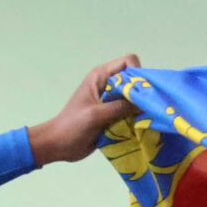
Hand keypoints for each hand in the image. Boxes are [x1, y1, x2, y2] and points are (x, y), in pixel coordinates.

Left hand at [27, 54, 141, 165]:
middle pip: (134, 79)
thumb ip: (119, 108)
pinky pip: (131, 112)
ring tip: (145, 121)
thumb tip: (144, 104)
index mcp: (101, 76)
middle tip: (147, 109)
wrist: (59, 144)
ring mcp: (111, 100)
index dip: (138, 73)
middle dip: (143, 92)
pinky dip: (136, 118)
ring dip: (141, 107)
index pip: (128, 62)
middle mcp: (108, 84)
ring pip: (134, 97)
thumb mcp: (96, 115)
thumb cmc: (72, 126)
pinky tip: (139, 127)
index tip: (141, 92)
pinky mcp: (113, 115)